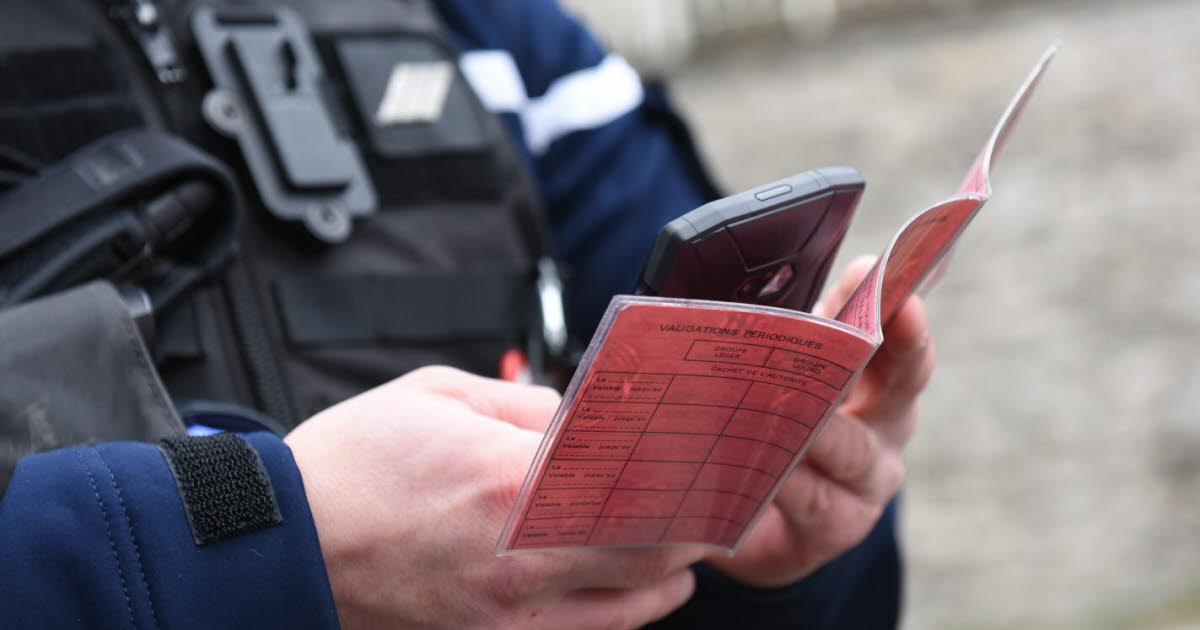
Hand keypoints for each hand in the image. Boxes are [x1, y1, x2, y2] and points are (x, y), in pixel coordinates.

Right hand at [285, 366, 707, 629]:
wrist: (282, 549)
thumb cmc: (350, 466)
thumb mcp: (436, 396)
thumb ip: (527, 407)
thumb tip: (585, 416)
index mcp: (511, 479)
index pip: (641, 473)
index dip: (700, 460)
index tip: (728, 443)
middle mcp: (524, 555)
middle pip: (660, 545)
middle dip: (710, 516)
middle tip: (735, 487)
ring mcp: (513, 611)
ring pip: (638, 599)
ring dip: (683, 563)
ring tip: (702, 529)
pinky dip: (636, 606)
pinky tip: (650, 583)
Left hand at [705, 256, 935, 586]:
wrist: (740, 519)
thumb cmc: (770, 427)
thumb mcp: (790, 370)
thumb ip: (806, 325)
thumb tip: (805, 275)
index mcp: (880, 380)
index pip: (901, 333)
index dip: (901, 306)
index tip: (891, 276)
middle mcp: (885, 429)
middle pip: (904, 383)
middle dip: (895, 347)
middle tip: (874, 318)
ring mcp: (866, 483)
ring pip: (853, 447)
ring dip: (821, 424)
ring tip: (789, 403)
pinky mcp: (835, 527)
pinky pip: (815, 501)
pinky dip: (790, 482)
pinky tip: (768, 469)